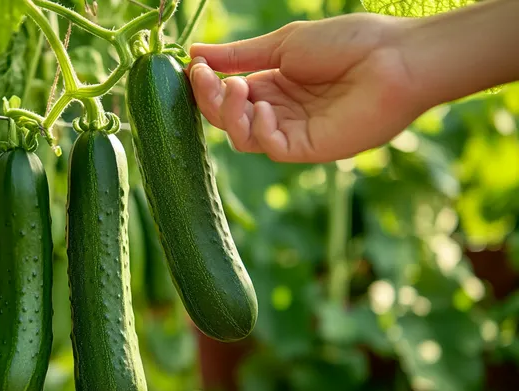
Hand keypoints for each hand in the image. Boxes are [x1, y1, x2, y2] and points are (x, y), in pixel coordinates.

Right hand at [188, 13, 423, 162]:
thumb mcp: (283, 44)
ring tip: (238, 88)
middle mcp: (279, 111)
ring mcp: (293, 132)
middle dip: (211, 99)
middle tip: (206, 78)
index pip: (226, 94)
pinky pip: (270, 147)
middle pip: (228, 118)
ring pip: (243, 137)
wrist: (396, 57)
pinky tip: (267, 108)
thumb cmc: (347, 43)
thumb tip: (194, 54)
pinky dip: (260, 129)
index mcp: (273, 84)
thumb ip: (239, 55)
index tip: (194, 66)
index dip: (206, 84)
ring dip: (230, 114)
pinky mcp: (308, 148)